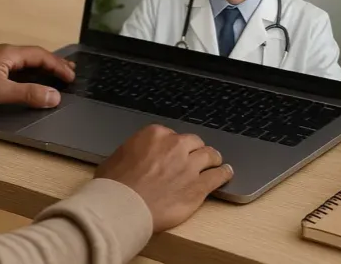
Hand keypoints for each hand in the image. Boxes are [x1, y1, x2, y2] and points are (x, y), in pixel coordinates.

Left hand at [0, 44, 75, 110]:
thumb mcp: (0, 92)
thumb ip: (28, 94)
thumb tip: (54, 96)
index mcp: (10, 53)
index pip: (42, 56)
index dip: (58, 66)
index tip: (72, 77)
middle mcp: (5, 53)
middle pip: (36, 56)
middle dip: (54, 64)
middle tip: (70, 73)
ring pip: (26, 62)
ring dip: (42, 69)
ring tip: (56, 77)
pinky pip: (17, 68)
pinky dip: (30, 74)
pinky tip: (30, 81)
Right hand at [95, 124, 232, 231]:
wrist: (123, 206)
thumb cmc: (114, 186)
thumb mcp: (117, 157)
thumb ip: (133, 152)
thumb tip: (133, 158)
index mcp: (154, 135)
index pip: (172, 135)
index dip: (174, 146)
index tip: (174, 153)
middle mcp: (175, 146)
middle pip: (193, 142)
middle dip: (195, 149)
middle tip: (195, 156)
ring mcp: (189, 166)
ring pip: (209, 155)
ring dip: (213, 158)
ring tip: (217, 162)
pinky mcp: (198, 187)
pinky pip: (218, 176)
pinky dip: (223, 174)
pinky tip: (226, 173)